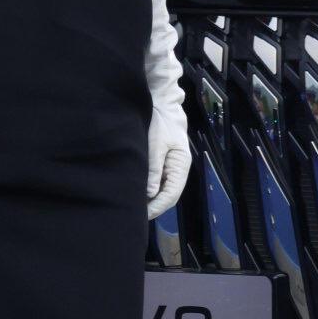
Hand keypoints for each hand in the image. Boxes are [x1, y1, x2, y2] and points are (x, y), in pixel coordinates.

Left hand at [146, 105, 191, 219]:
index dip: (158, 207)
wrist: (163, 103)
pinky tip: (140, 191)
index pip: (171, 195)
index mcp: (181, 165)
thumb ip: (154, 169)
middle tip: (137, 215)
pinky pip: (159, 179)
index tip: (143, 215)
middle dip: (154, 206)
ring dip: (152, 198)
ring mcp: (172, 165)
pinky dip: (150, 187)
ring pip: (163, 188)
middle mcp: (178, 168)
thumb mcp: (156, 145)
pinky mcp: (164, 160)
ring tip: (136, 206)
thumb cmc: (161, 122)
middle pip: (168, 194)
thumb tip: (151, 193)